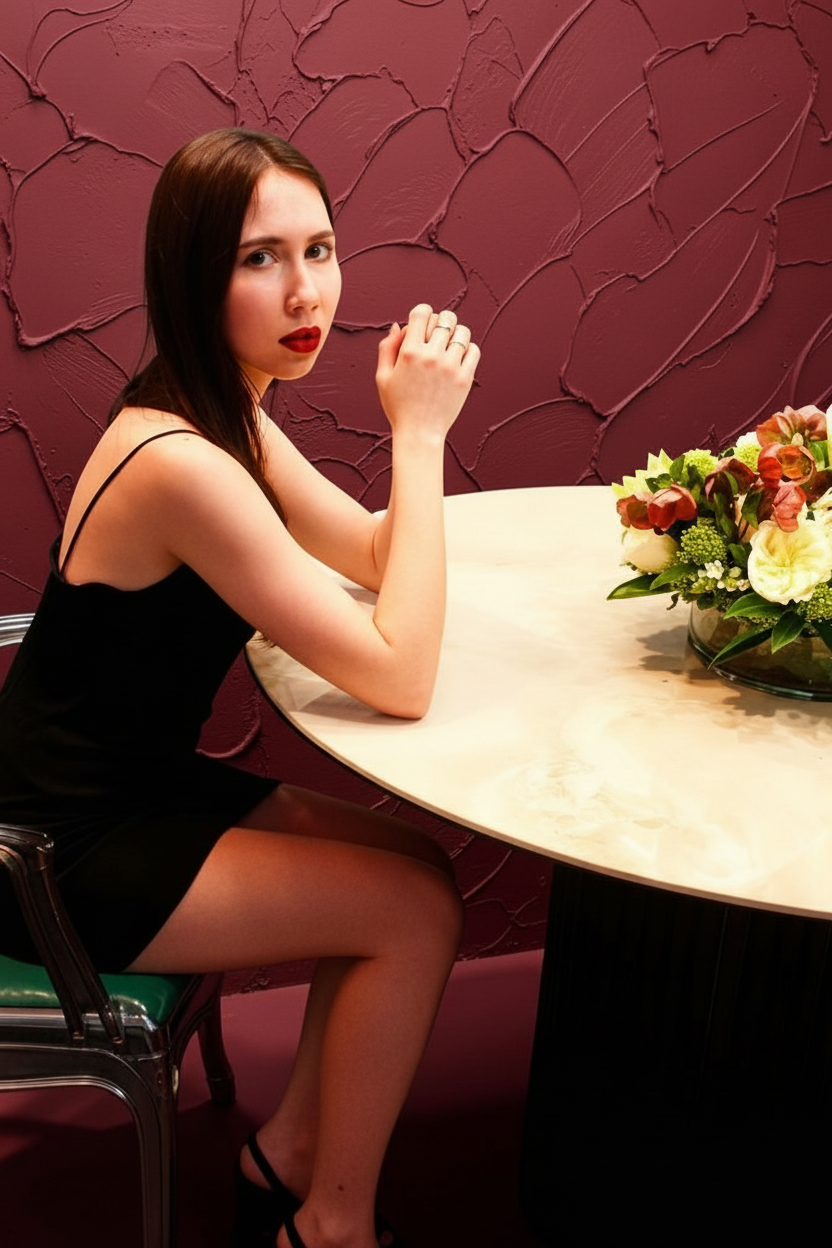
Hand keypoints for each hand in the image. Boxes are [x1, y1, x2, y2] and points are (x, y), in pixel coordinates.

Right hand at [375, 304, 479, 440]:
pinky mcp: (465, 378)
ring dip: (456, 332)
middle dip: (440, 320)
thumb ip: (387, 348)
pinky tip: (458, 356)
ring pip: (462, 331)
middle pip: (445, 318)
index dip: (422, 312)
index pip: (421, 313)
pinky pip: (474, 350)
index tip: (422, 320)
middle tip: (437, 332)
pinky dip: (468, 348)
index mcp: (409, 353)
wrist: (419, 433)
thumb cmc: (398, 406)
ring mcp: (450, 367)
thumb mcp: (383, 377)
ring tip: (449, 343)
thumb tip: (397, 325)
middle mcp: (431, 356)